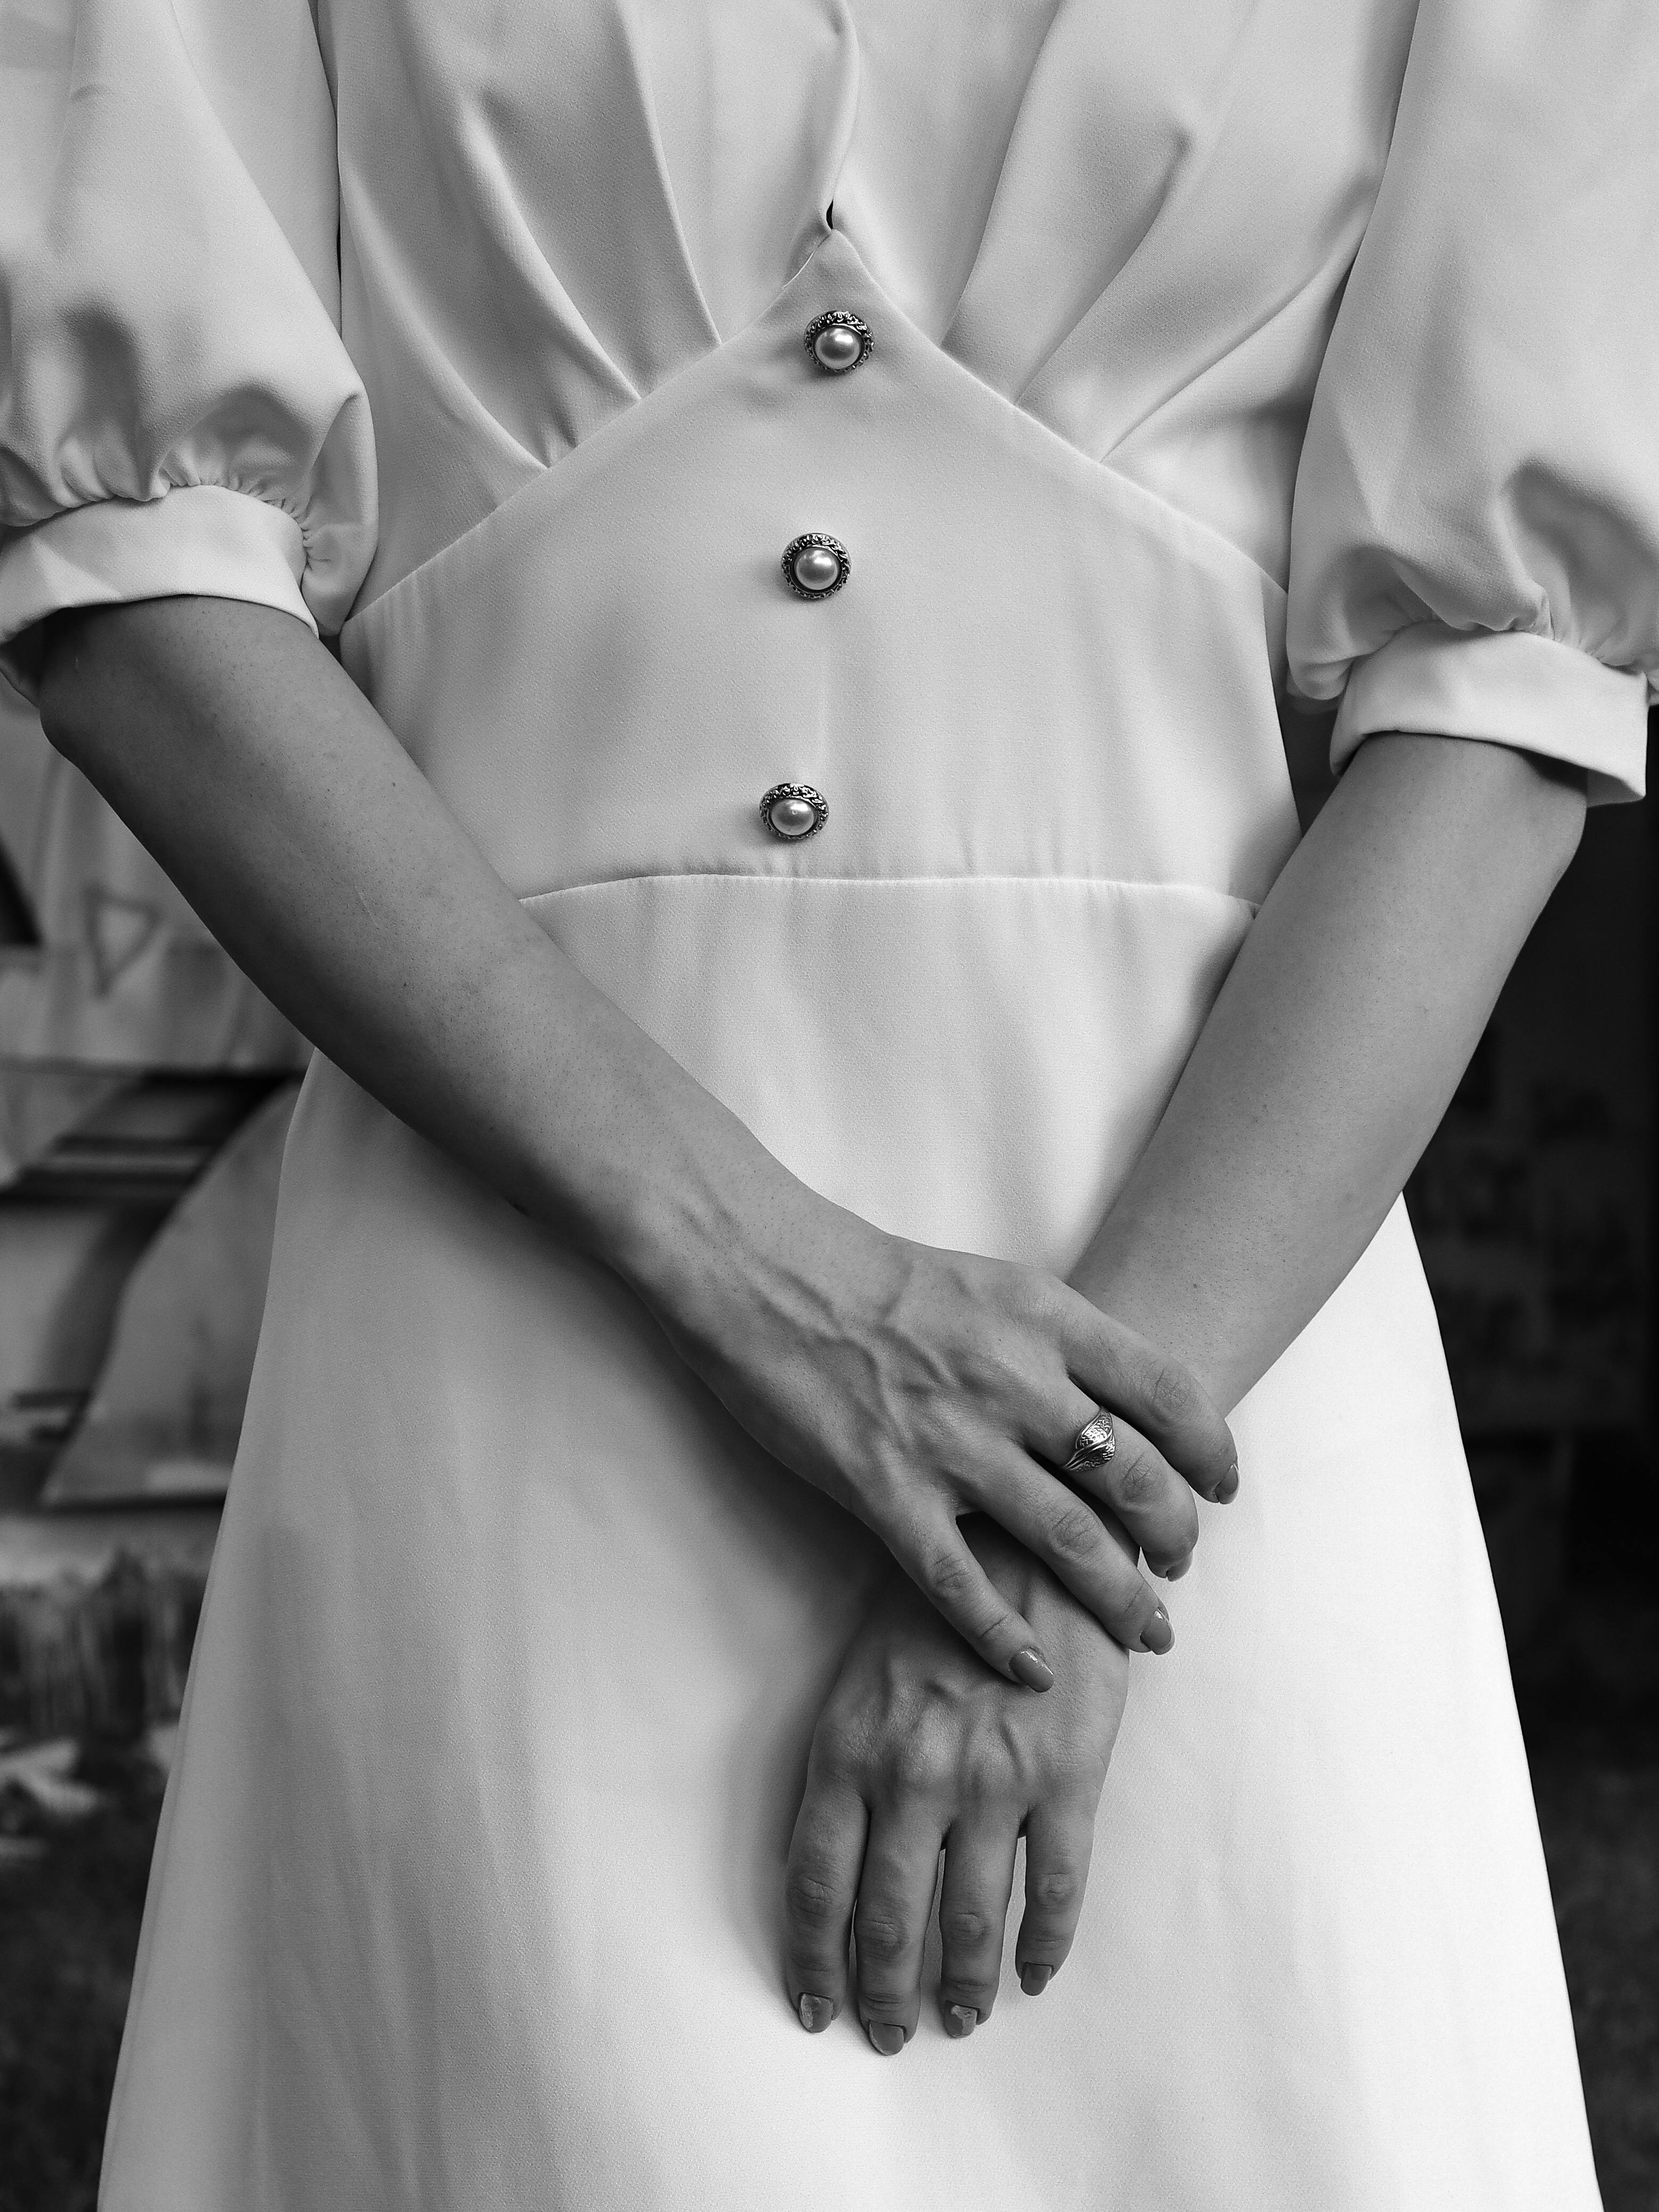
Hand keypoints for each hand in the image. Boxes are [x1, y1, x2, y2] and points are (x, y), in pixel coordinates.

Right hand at [652, 1182, 1235, 1683]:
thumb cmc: (881, 1280)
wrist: (767, 1274)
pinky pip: (960, 1583)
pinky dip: (1005, 1637)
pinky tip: (1034, 1673)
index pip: (1169, 1394)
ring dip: (1120, 1599)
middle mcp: (1012, 1380)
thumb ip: (1061, 1343)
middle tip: (1181, 1567)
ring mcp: (950, 1441)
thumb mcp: (996, 1287)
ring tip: (1147, 1632)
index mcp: (1045, 1319)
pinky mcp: (885, 1489)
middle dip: (1177, 1536)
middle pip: (1136, 1477)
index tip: (1224, 1487)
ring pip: (1069, 1540)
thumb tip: (1127, 1404)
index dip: (1213, 1451)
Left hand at [784, 1522, 1127, 2050]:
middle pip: (888, 1920)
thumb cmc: (936, 1603)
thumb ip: (848, 1765)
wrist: (1029, 1540)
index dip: (814, 1957)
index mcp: (850, 1748)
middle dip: (882, 1992)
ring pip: (969, 1921)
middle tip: (886, 2033)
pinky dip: (1044, 1946)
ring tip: (956, 2018)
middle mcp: (913, 1776)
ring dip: (959, 1985)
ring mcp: (992, 1782)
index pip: (817, 1884)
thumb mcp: (862, 1676)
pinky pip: (1056, 1892)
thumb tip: (834, 1862)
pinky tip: (1033, 1974)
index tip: (814, 2003)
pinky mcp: (1065, 1777)